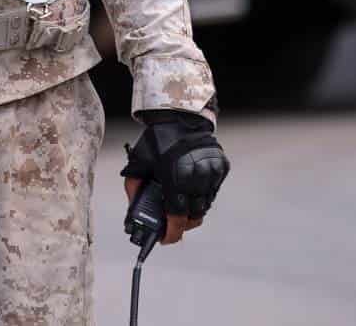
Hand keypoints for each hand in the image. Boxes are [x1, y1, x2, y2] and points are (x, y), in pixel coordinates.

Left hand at [121, 111, 229, 246]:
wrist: (181, 116)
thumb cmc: (157, 141)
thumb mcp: (138, 163)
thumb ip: (134, 188)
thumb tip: (134, 213)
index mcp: (175, 177)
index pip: (177, 217)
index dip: (172, 233)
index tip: (165, 239)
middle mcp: (197, 177)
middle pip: (194, 217)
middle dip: (182, 224)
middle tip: (171, 223)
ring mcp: (212, 173)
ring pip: (205, 206)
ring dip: (192, 211)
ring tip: (180, 205)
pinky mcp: (221, 168)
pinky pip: (213, 192)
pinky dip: (202, 196)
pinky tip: (190, 190)